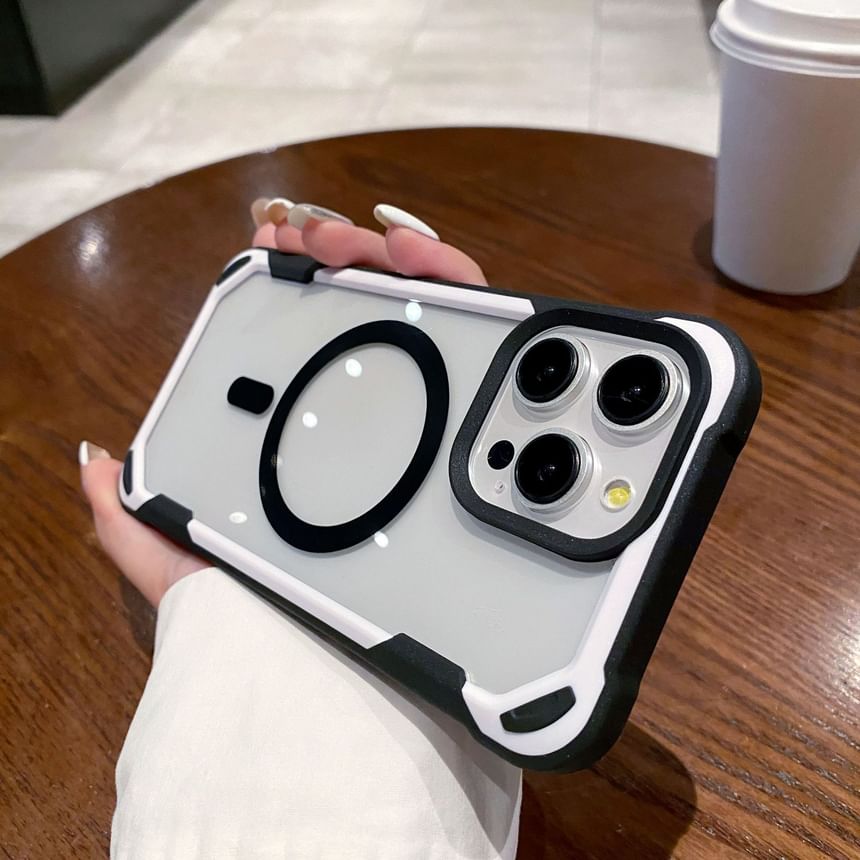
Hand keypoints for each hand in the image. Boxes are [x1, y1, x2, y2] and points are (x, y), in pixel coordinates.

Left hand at [81, 201, 486, 606]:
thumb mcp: (176, 565)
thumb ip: (128, 520)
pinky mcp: (472, 435)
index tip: (277, 241)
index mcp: (315, 447)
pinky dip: (458, 288)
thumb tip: (94, 461)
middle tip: (320, 235)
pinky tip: (424, 262)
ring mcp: (429, 429)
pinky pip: (481, 345)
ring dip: (398, 259)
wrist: (332, 670)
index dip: (299, 284)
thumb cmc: (259, 618)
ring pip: (427, 318)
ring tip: (368, 238)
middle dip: (350, 257)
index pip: (315, 345)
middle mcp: (379, 432)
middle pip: (374, 319)